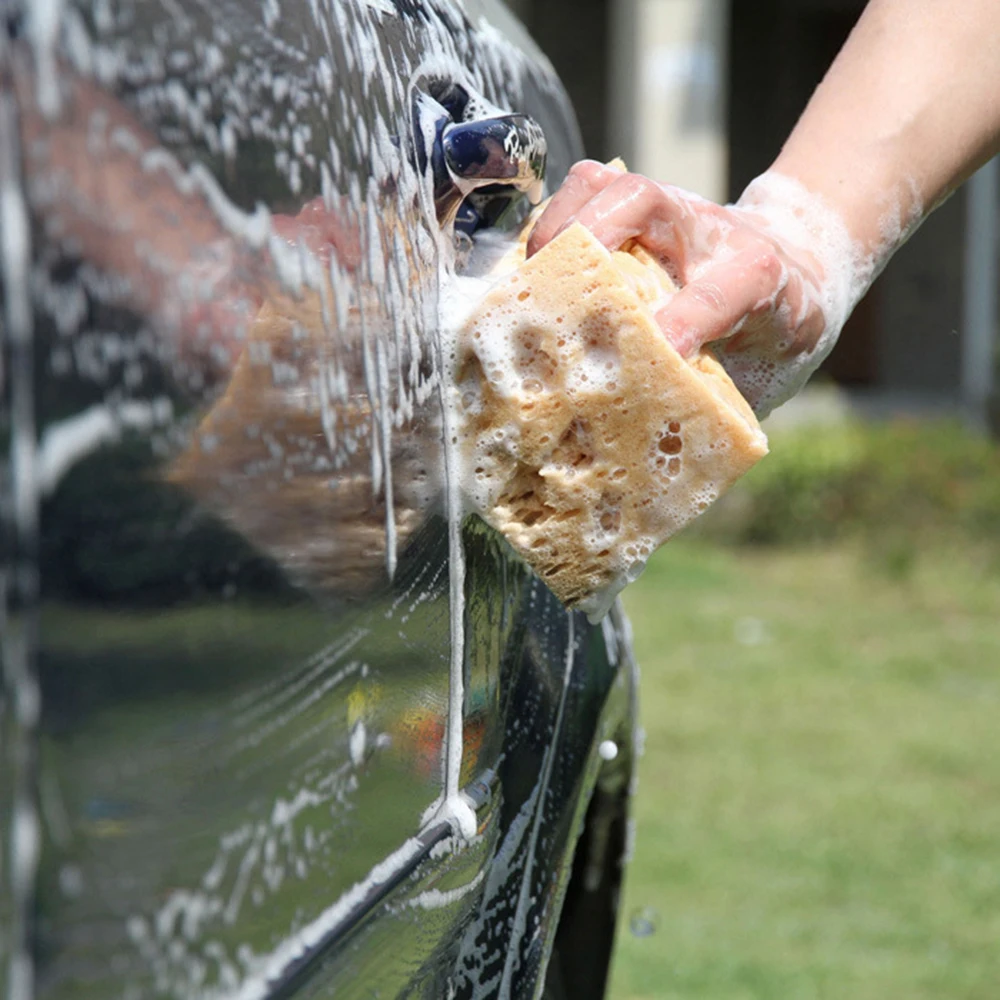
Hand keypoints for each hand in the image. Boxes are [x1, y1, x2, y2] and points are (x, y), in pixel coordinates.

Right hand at [527, 160, 858, 415]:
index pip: (725, 288)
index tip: (659, 351)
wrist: (802, 273)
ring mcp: (674, 212)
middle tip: (552, 286)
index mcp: (759, 279)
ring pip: (611, 185)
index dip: (689, 316)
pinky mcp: (645, 208)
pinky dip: (557, 217)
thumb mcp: (763, 378)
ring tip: (529, 273)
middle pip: (647, 200)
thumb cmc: (773, 342)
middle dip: (593, 235)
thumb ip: (712, 407)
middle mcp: (712, 234)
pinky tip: (536, 261)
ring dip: (561, 223)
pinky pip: (590, 189)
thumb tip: (645, 463)